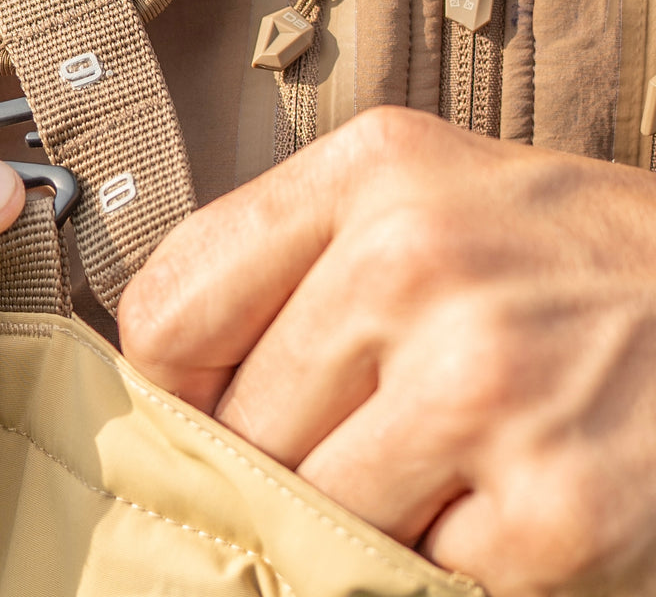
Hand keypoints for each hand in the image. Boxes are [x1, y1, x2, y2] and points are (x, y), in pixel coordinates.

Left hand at [119, 109, 655, 596]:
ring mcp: (485, 387)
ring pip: (313, 511)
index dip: (174, 377)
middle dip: (281, 452)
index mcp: (369, 172)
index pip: (170, 308)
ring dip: (363, 508)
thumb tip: (167, 369)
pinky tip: (506, 489)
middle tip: (363, 426)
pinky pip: (418, 576)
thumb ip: (292, 256)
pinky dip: (451, 556)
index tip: (207, 397)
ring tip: (435, 456)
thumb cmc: (561, 251)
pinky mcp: (555, 511)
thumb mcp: (422, 190)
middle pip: (240, 427)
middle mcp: (415, 263)